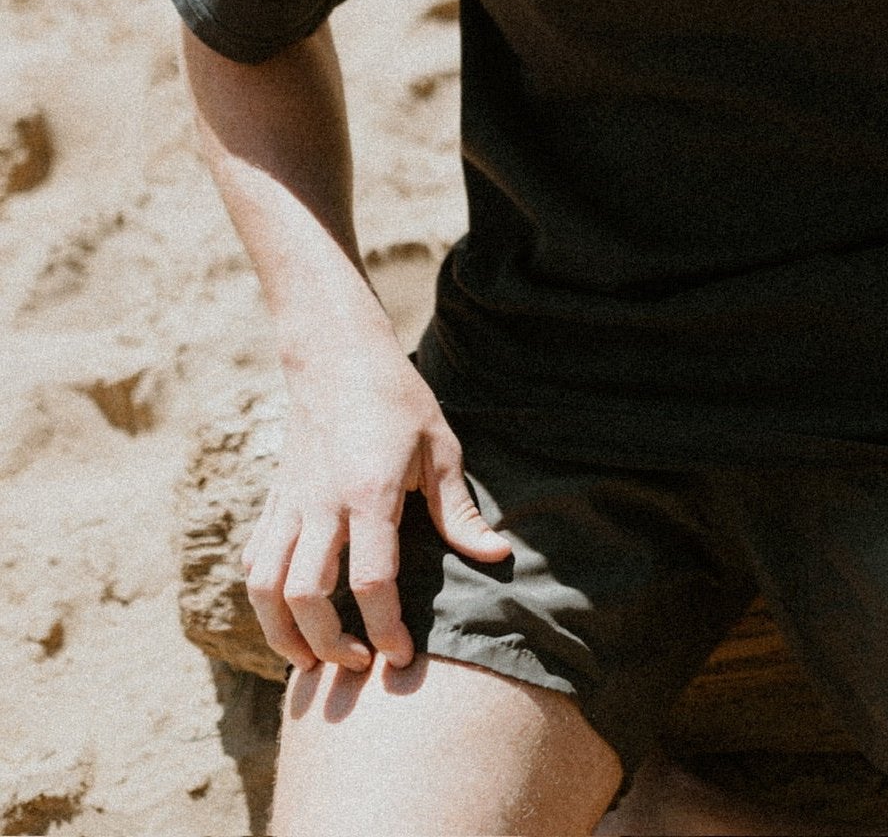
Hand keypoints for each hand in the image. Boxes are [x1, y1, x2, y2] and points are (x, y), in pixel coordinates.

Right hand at [241, 330, 511, 672]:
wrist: (337, 357)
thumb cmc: (398, 400)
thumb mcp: (440, 449)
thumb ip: (459, 512)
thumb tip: (496, 556)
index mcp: (370, 493)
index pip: (371, 580)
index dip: (385, 627)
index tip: (401, 657)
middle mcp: (321, 505)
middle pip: (305, 597)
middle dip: (329, 645)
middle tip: (360, 666)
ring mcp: (290, 504)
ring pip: (264, 588)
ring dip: (282, 635)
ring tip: (312, 662)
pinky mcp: (273, 500)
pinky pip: (254, 561)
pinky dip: (264, 598)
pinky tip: (287, 616)